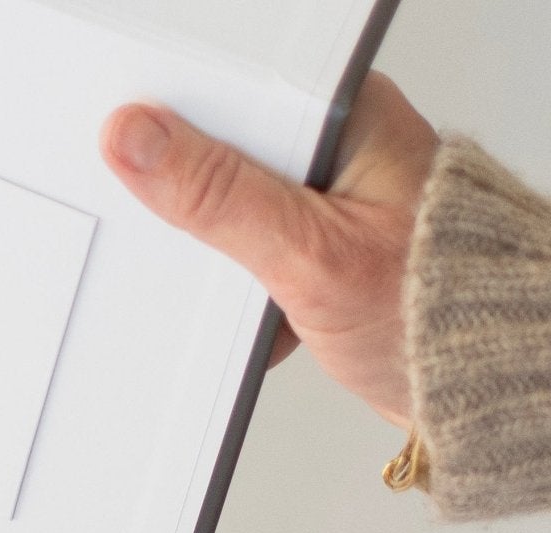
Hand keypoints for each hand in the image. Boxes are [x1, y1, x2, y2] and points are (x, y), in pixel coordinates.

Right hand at [101, 73, 437, 425]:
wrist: (474, 376)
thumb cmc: (429, 309)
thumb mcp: (307, 252)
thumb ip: (217, 195)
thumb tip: (137, 138)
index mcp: (346, 115)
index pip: (234, 92)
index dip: (169, 121)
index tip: (121, 156)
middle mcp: (338, 145)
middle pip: (224, 152)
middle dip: (191, 203)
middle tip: (192, 246)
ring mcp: (326, 196)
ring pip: (230, 209)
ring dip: (218, 258)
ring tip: (250, 290)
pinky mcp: (316, 242)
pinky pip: (247, 250)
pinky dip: (238, 286)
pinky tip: (257, 310)